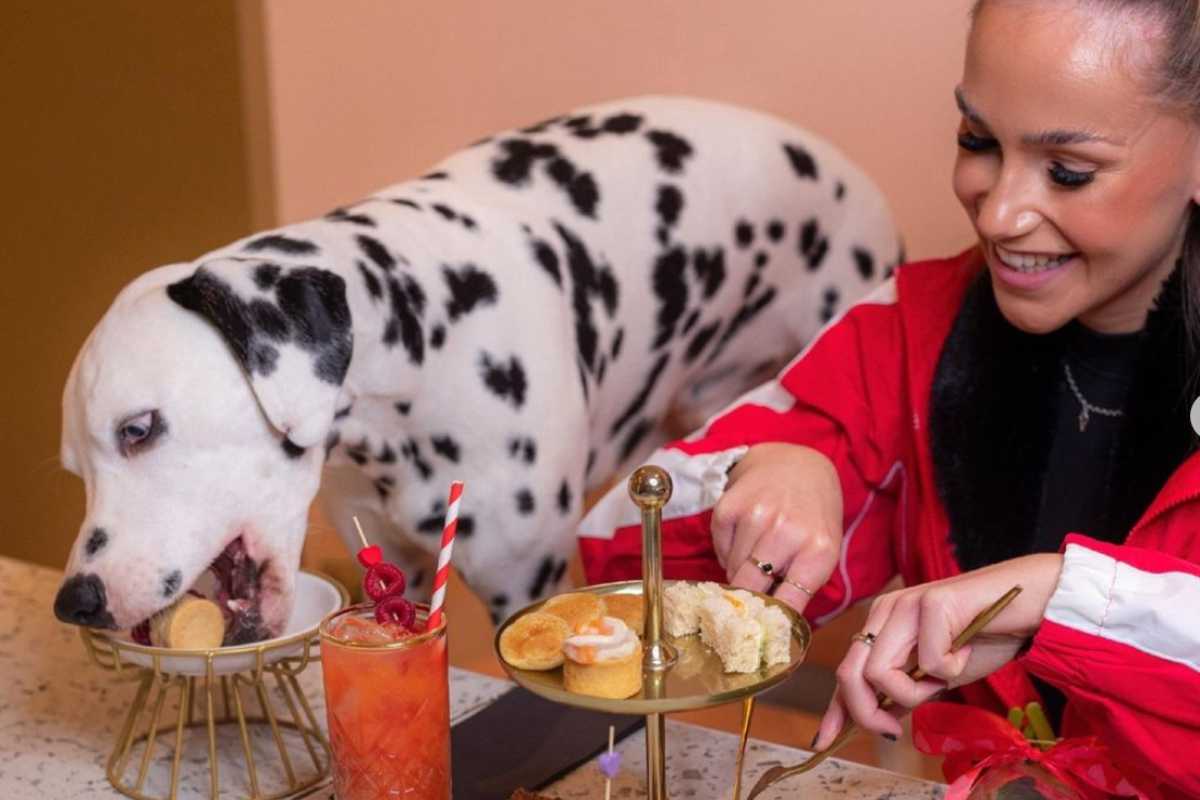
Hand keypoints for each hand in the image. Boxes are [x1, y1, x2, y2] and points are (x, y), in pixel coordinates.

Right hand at [710, 443, 842, 613]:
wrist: (797, 464)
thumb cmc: (813, 516)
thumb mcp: (823, 550)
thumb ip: (803, 586)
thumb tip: (773, 626)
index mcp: (819, 550)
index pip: (789, 603)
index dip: (773, 622)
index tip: (765, 633)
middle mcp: (787, 531)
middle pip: (751, 589)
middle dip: (749, 602)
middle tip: (748, 608)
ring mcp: (755, 516)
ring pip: (732, 570)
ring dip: (739, 573)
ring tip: (755, 560)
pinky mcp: (729, 507)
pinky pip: (720, 549)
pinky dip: (728, 552)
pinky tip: (744, 539)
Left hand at [814, 553, 1063, 746]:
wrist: (1031, 602)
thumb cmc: (987, 637)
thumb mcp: (937, 674)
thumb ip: (905, 690)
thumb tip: (878, 717)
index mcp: (882, 624)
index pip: (848, 670)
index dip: (835, 708)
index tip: (825, 740)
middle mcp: (885, 610)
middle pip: (851, 673)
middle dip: (868, 713)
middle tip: (896, 729)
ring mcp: (905, 603)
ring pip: (880, 671)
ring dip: (915, 691)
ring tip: (944, 677)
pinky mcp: (932, 601)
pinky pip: (929, 661)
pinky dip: (952, 669)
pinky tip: (968, 650)